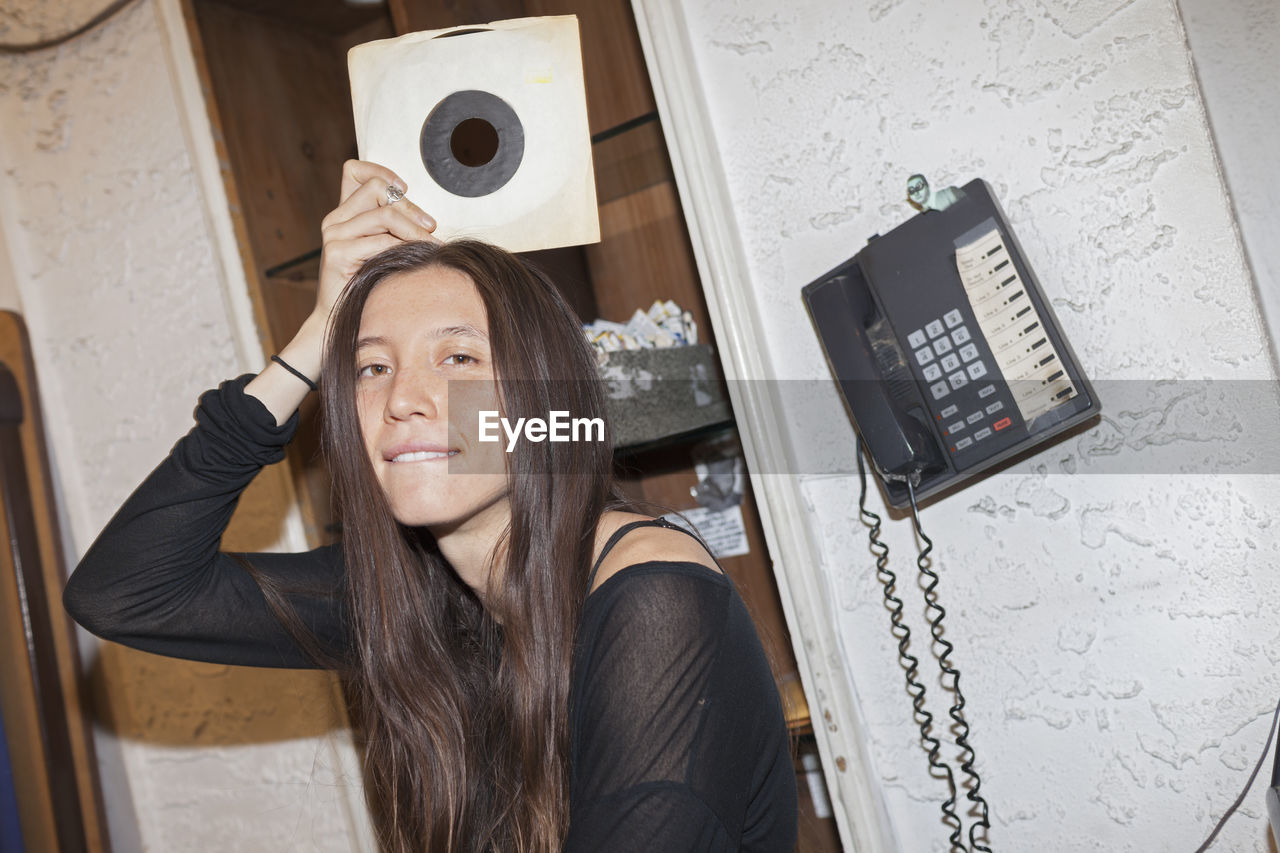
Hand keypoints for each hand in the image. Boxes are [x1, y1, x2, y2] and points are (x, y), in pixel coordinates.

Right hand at [246, 160, 437, 423]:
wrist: (340, 321)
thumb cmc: (368, 286)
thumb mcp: (380, 250)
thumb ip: (392, 230)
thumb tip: (427, 218)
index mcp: (343, 214)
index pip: (354, 170)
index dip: (381, 171)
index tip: (404, 189)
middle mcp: (334, 220)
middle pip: (378, 191)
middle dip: (411, 208)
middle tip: (431, 228)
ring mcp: (333, 236)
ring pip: (384, 214)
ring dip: (414, 229)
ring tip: (429, 245)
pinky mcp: (338, 254)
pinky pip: (381, 241)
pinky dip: (404, 248)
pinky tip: (416, 258)